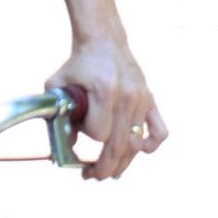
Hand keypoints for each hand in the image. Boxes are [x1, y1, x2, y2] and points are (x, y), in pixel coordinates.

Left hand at [50, 37, 165, 181]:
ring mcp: (141, 99)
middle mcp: (127, 96)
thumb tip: (67, 147)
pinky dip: (150, 146)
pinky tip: (137, 151)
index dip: (86, 139)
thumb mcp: (57, 85)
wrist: (104, 41)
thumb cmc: (78, 65)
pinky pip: (160, 132)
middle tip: (91, 176)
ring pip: (136, 145)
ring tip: (109, 172)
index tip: (76, 136)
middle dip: (104, 168)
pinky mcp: (150, 100)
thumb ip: (57, 116)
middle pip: (119, 146)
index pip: (98, 134)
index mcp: (104, 90)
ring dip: (122, 163)